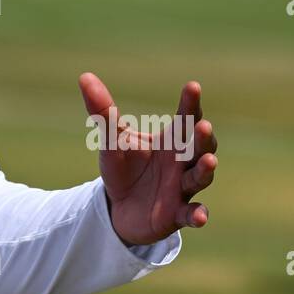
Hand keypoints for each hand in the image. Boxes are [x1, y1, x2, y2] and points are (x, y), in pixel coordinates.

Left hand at [78, 72, 217, 245]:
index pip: (185, 119)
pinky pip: (191, 214)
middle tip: (203, 126)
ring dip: (205, 170)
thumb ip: (103, 111)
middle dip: (203, 138)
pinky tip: (201, 216)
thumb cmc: (123, 167)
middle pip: (199, 147)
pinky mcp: (176, 215)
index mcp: (171, 141)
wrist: (118, 207)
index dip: (190, 104)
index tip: (192, 86)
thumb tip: (84, 76)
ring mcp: (182, 189)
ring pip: (199, 178)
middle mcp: (182, 163)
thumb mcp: (112, 140)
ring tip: (209, 161)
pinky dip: (197, 214)